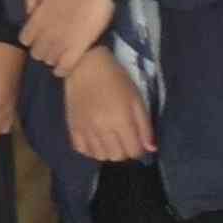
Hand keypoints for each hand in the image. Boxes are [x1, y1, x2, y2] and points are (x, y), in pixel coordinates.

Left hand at [20, 0, 117, 74]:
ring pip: (49, 61)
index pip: (24, 39)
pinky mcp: (78, 50)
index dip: (31, 39)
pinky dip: (62, 70)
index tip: (38, 36)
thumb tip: (29, 13)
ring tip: (61, 53)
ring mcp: (61, 44)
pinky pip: (64, 68)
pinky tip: (65, 66)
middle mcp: (46, 35)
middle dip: (42, 50)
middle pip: (36, 53)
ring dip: (53, 58)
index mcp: (37, 20)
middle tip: (51, 45)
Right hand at [63, 49, 153, 164]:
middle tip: (124, 138)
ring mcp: (85, 129)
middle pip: (117, 156)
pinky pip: (82, 150)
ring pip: (100, 156)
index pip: (134, 151)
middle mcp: (102, 129)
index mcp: (121, 121)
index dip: (139, 148)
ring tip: (110, 139)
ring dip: (108, 151)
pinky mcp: (72, 127)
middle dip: (124, 151)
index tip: (137, 139)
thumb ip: (144, 126)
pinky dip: (91, 149)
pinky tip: (96, 139)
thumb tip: (150, 149)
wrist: (86, 66)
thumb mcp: (136, 99)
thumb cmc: (116, 80)